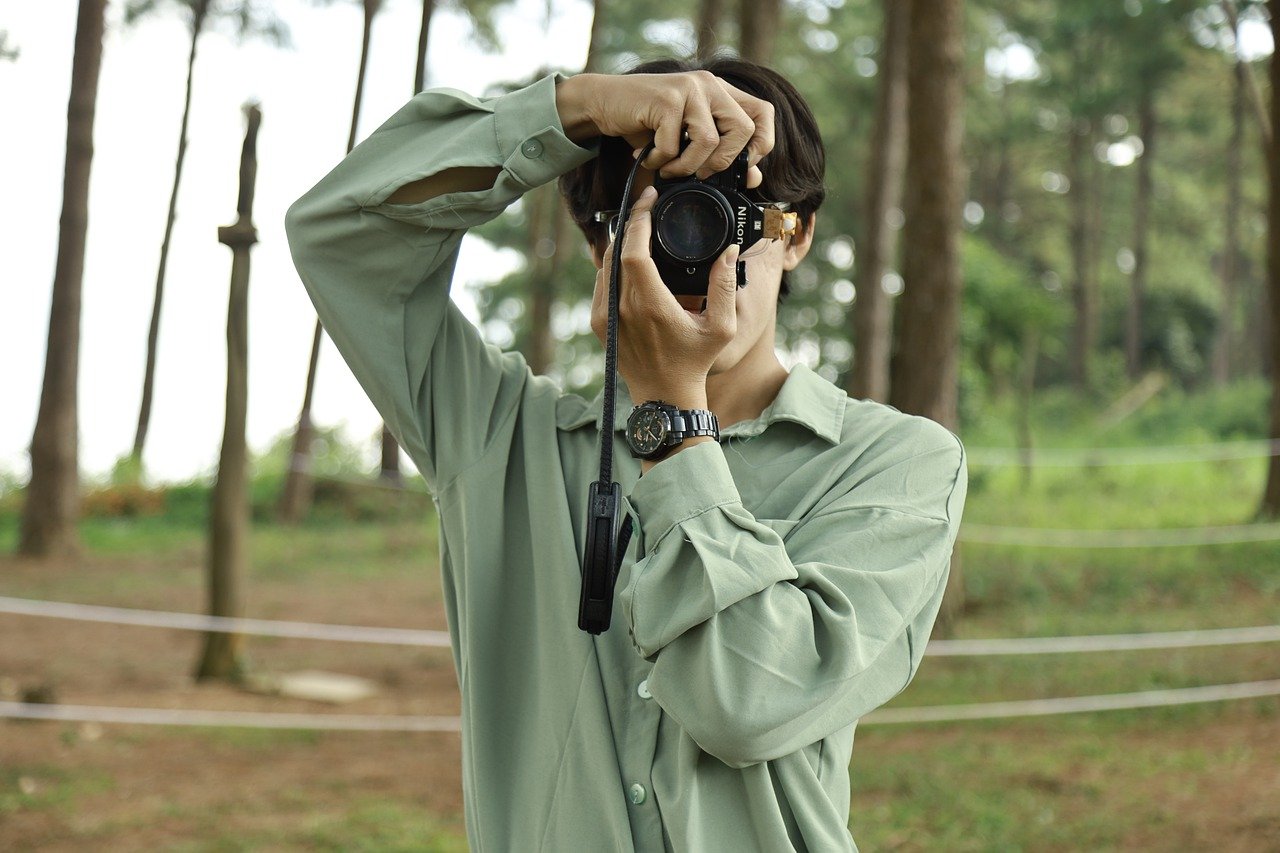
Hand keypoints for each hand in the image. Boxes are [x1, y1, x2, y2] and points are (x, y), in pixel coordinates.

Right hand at [556, 71, 773, 185]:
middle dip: (723, 162)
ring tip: (668, 169)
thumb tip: (754, 178)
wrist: (603, 103)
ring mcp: (689, 88)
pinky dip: (660, 160)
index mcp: (720, 92)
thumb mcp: (686, 140)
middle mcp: (709, 85)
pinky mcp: (667, 99)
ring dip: (687, 166)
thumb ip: (719, 154)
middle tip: (700, 173)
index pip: (764, 113)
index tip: (742, 167)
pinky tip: (647, 158)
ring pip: (710, 141)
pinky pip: (675, 144)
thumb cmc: (646, 124)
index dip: (762, 144)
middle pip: (744, 129)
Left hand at [589, 185, 739, 408]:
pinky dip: (613, 265)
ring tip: (641, 228)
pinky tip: (629, 257)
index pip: (634, 250)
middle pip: (617, 251)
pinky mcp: (598, 324)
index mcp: (650, 306)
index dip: (639, 219)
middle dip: (632, 224)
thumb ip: (725, 286)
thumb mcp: (721, 327)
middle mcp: (621, 309)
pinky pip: (602, 282)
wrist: (664, 397)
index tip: (648, 199)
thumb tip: (727, 250)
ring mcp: (605, 317)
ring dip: (621, 243)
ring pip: (605, 265)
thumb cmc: (695, 362)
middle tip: (647, 206)